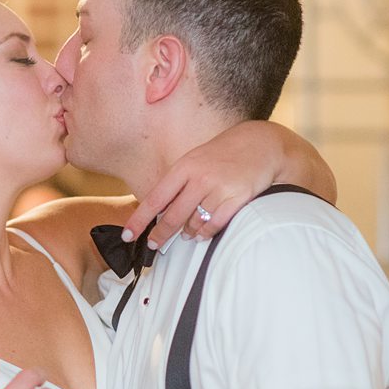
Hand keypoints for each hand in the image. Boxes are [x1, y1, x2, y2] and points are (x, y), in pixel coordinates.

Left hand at [123, 119, 284, 247]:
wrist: (261, 144)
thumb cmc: (224, 154)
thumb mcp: (195, 160)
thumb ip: (179, 184)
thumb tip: (160, 211)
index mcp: (184, 167)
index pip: (155, 199)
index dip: (139, 220)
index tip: (128, 235)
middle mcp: (199, 178)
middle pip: (172, 216)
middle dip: (160, 234)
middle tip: (154, 245)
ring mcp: (218, 188)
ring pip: (194, 223)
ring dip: (187, 233)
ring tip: (185, 235)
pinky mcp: (237, 198)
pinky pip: (215, 224)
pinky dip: (205, 233)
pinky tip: (201, 235)